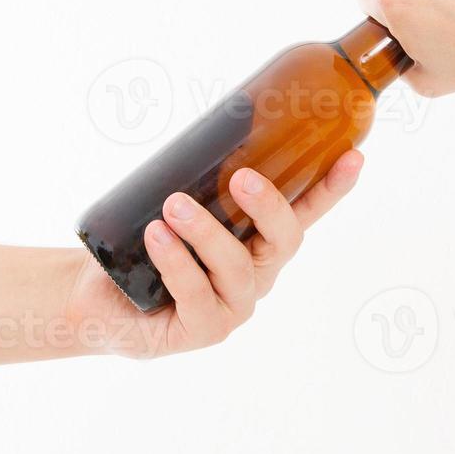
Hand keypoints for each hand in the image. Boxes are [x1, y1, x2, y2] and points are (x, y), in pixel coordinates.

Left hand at [66, 151, 364, 357]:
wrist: (101, 300)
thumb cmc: (144, 245)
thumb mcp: (175, 203)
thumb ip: (196, 175)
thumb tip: (207, 124)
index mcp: (261, 241)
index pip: (305, 212)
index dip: (332, 187)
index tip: (353, 157)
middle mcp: (258, 272)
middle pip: (284, 240)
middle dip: (269, 206)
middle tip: (241, 178)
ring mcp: (235, 304)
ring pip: (236, 266)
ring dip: (206, 232)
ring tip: (173, 205)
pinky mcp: (203, 329)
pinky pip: (196, 293)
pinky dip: (176, 261)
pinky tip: (156, 237)